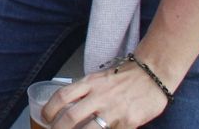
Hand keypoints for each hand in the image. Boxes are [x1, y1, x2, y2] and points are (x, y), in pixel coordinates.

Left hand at [40, 63, 169, 128]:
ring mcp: (115, 110)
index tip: (45, 118)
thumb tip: (67, 106)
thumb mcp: (99, 78)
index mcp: (90, 83)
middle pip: (71, 116)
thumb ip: (84, 91)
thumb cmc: (125, 77)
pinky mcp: (129, 122)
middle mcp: (100, 96)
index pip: (62, 96)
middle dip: (59, 128)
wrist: (152, 74)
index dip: (50, 109)